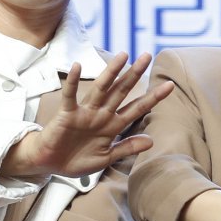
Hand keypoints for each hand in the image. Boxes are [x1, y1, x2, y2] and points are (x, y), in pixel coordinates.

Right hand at [1, 52, 173, 177]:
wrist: (51, 164)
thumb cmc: (78, 159)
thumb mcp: (107, 157)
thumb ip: (127, 148)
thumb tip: (151, 141)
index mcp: (113, 125)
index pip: (137, 108)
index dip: (153, 98)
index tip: (170, 85)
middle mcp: (101, 115)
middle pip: (122, 91)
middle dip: (135, 75)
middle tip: (148, 56)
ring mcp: (85, 113)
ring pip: (101, 89)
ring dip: (111, 72)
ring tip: (123, 55)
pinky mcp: (67, 114)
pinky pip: (70, 96)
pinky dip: (73, 82)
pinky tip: (78, 67)